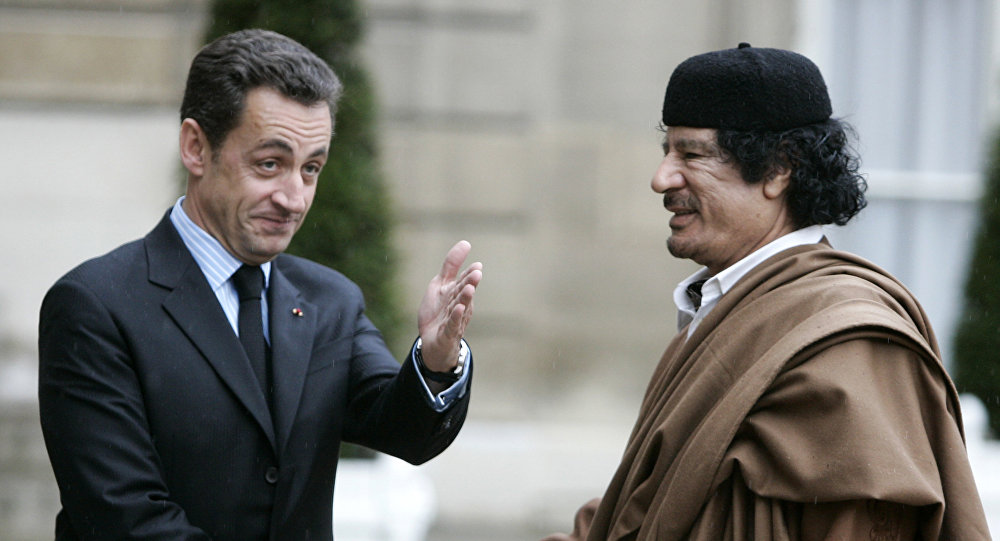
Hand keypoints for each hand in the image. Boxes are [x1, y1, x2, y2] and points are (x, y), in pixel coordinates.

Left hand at [417, 240, 482, 371]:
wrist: (432, 344)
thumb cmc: (439, 312)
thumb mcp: (440, 285)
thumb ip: (451, 265)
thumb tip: (466, 242)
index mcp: (457, 293)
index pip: (463, 281)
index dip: (469, 273)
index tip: (477, 265)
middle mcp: (459, 305)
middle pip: (464, 292)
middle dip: (470, 283)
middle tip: (477, 273)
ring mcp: (454, 320)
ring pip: (460, 307)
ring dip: (465, 298)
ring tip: (470, 288)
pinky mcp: (448, 334)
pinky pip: (452, 325)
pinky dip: (455, 317)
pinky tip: (459, 308)